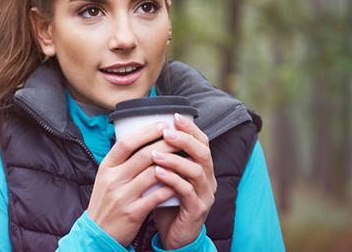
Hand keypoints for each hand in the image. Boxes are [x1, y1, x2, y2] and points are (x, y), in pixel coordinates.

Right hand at [87, 121, 178, 245]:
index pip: (126, 143)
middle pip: (143, 155)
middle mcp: (113, 179)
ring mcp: (122, 196)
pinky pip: (156, 196)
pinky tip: (180, 182)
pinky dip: (170, 187)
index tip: (163, 125)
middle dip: (166, 144)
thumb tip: (141, 139)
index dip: (146, 132)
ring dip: (172, 164)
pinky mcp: (133, 212)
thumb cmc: (106, 202)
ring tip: (185, 158)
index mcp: (106, 167)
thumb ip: (121, 161)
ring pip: (153, 174)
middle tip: (181, 138)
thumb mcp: (106, 178)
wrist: (98, 233)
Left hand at [152, 113, 216, 249]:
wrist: (174, 236)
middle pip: (203, 152)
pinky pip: (187, 191)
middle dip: (184, 140)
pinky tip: (157, 173)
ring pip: (196, 171)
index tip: (174, 116)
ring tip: (154, 154)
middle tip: (165, 132)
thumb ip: (163, 158)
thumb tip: (144, 133)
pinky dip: (172, 180)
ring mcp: (204, 195)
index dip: (190, 128)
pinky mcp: (197, 210)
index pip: (202, 142)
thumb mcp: (166, 177)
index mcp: (202, 168)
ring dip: (174, 160)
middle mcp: (208, 179)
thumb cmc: (167, 202)